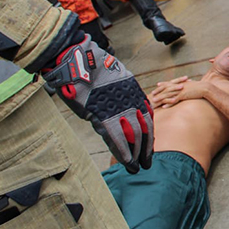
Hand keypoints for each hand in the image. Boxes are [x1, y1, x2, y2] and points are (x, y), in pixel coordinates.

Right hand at [42, 35, 152, 173]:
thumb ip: (119, 93)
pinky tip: (128, 162)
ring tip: (138, 167)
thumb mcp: (113, 78)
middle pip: (145, 129)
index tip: (149, 146)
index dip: (149, 133)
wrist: (78, 61)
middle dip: (147, 148)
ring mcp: (118, 109)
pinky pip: (116, 138)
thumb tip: (117, 105)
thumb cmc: (91, 69)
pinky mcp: (103, 116)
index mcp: (134, 92)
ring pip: (134, 136)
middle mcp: (131, 101)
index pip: (147, 117)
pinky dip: (123, 152)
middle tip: (148, 162)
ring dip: (137, 154)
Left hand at [148, 75, 205, 107]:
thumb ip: (188, 86)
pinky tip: (164, 107)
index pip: (170, 83)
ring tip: (155, 101)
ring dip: (161, 98)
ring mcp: (181, 91)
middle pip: (167, 88)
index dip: (163, 84)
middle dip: (159, 91)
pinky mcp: (183, 96)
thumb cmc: (201, 87)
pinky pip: (174, 100)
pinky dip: (169, 103)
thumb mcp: (193, 85)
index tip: (158, 85)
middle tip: (152, 94)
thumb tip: (187, 87)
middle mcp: (179, 86)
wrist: (206, 87)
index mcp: (181, 83)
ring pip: (168, 94)